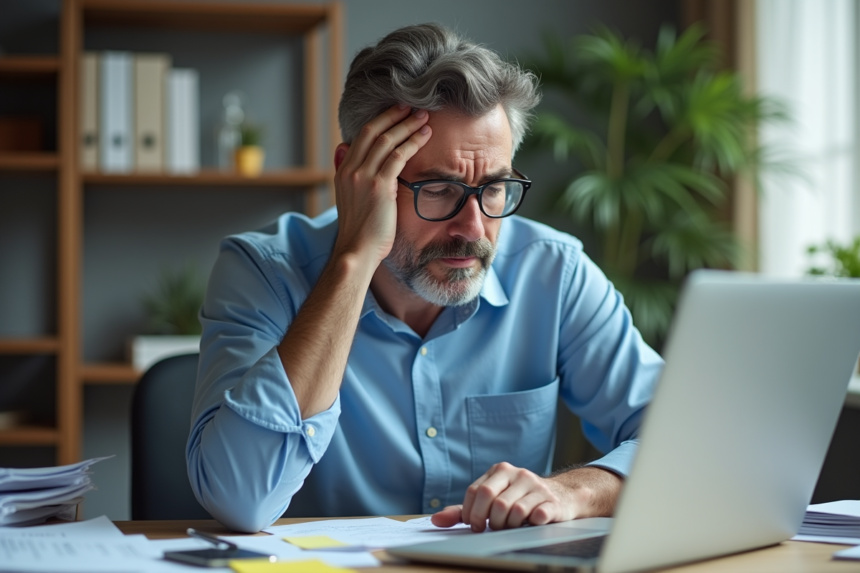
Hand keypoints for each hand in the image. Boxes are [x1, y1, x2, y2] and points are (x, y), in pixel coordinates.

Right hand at [332, 104, 431, 264]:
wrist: (356, 251)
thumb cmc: (359, 231)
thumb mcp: (349, 198)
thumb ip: (349, 174)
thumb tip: (344, 149)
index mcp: (343, 171)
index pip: (361, 136)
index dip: (380, 121)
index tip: (396, 112)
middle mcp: (350, 170)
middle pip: (372, 131)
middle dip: (394, 116)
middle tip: (412, 106)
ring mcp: (363, 177)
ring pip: (386, 140)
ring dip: (407, 125)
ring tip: (424, 118)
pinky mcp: (379, 186)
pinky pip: (397, 156)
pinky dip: (412, 142)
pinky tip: (424, 136)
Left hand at [431, 462, 622, 531]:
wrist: (562, 496)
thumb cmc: (520, 499)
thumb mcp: (492, 499)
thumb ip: (464, 510)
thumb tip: (436, 521)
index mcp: (500, 470)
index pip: (477, 491)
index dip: (472, 513)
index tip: (475, 525)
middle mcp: (519, 474)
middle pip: (493, 501)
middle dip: (489, 520)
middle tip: (491, 528)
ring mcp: (537, 486)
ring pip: (513, 511)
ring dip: (508, 526)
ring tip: (511, 526)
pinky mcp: (552, 501)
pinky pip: (536, 515)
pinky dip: (529, 524)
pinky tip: (530, 524)